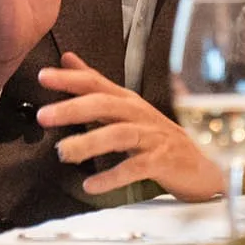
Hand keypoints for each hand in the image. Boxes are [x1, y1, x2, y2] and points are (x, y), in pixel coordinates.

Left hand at [39, 53, 226, 199]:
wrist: (202, 164)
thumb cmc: (158, 137)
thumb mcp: (125, 107)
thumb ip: (96, 84)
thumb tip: (68, 59)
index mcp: (127, 101)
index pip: (96, 83)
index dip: (70, 78)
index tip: (43, 76)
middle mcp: (139, 114)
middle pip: (105, 105)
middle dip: (73, 108)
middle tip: (44, 116)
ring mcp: (152, 137)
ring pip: (119, 135)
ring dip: (89, 143)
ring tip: (62, 153)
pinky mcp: (162, 162)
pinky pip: (136, 168)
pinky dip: (113, 177)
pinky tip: (91, 186)